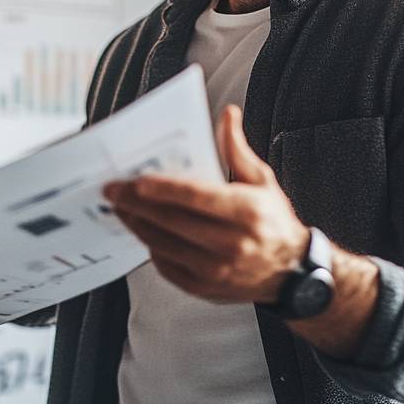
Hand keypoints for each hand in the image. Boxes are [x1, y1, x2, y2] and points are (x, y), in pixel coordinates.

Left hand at [103, 104, 309, 303]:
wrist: (290, 272)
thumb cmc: (272, 220)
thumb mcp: (261, 180)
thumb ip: (236, 149)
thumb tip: (227, 114)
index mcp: (247, 212)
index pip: (197, 198)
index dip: (163, 189)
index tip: (136, 180)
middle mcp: (232, 244)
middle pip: (172, 222)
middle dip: (137, 204)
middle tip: (113, 190)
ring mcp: (216, 271)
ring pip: (164, 245)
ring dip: (137, 224)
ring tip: (120, 207)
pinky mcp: (204, 288)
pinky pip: (166, 266)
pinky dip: (151, 247)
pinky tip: (142, 229)